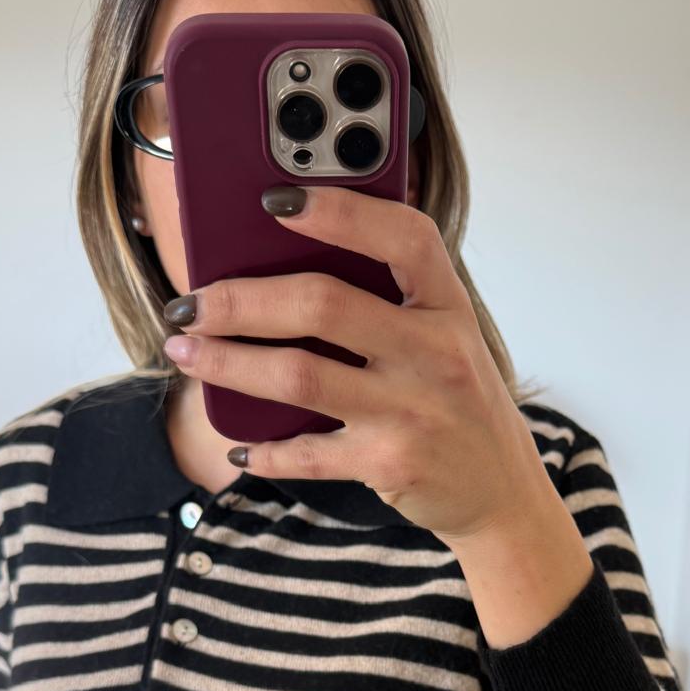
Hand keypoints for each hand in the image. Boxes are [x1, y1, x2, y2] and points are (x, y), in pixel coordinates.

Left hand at [160, 183, 555, 544]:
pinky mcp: (388, 463)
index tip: (274, 199)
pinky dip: (263, 451)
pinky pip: (307, 453)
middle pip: (322, 305)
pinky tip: (239, 444)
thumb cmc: (459, 403)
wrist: (502, 491)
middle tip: (191, 302)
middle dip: (240, 299)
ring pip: (298, 375)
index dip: (338, 210)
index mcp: (448, 305)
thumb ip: (391, 300)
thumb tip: (282, 265)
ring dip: (228, 362)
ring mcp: (412, 410)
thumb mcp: (446, 338)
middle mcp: (435, 352)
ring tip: (186, 352)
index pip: (401, 237)